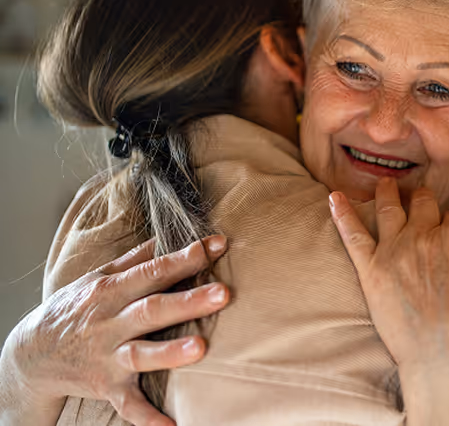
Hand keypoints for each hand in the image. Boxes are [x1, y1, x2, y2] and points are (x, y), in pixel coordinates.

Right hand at [3, 236, 228, 425]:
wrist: (31, 355)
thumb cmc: (74, 309)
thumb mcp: (97, 278)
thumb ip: (135, 260)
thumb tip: (167, 236)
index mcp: (111, 292)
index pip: (153, 271)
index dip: (186, 258)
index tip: (217, 245)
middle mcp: (111, 324)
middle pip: (152, 310)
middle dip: (188, 302)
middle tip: (222, 293)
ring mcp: (109, 357)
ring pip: (142, 353)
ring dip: (170, 352)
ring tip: (200, 348)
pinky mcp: (107, 387)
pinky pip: (129, 405)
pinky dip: (148, 417)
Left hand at [329, 177, 448, 424]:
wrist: (447, 358)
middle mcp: (425, 235)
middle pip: (421, 205)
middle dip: (422, 200)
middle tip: (418, 198)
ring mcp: (395, 251)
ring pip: (387, 209)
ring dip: (385, 193)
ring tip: (383, 185)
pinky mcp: (371, 271)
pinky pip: (352, 235)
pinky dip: (342, 214)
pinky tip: (333, 198)